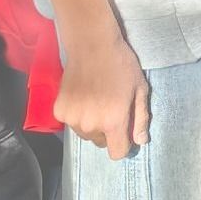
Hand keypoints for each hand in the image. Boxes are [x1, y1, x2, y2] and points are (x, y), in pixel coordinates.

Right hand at [53, 29, 150, 159]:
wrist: (92, 47)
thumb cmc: (121, 66)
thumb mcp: (140, 89)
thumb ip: (141, 117)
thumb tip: (140, 141)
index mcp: (112, 121)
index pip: (117, 153)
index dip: (124, 144)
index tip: (125, 131)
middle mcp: (90, 125)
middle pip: (101, 142)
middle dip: (108, 131)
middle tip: (111, 107)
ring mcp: (72, 119)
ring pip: (86, 134)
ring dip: (92, 124)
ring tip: (97, 101)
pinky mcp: (59, 111)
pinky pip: (72, 123)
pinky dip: (78, 115)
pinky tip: (83, 97)